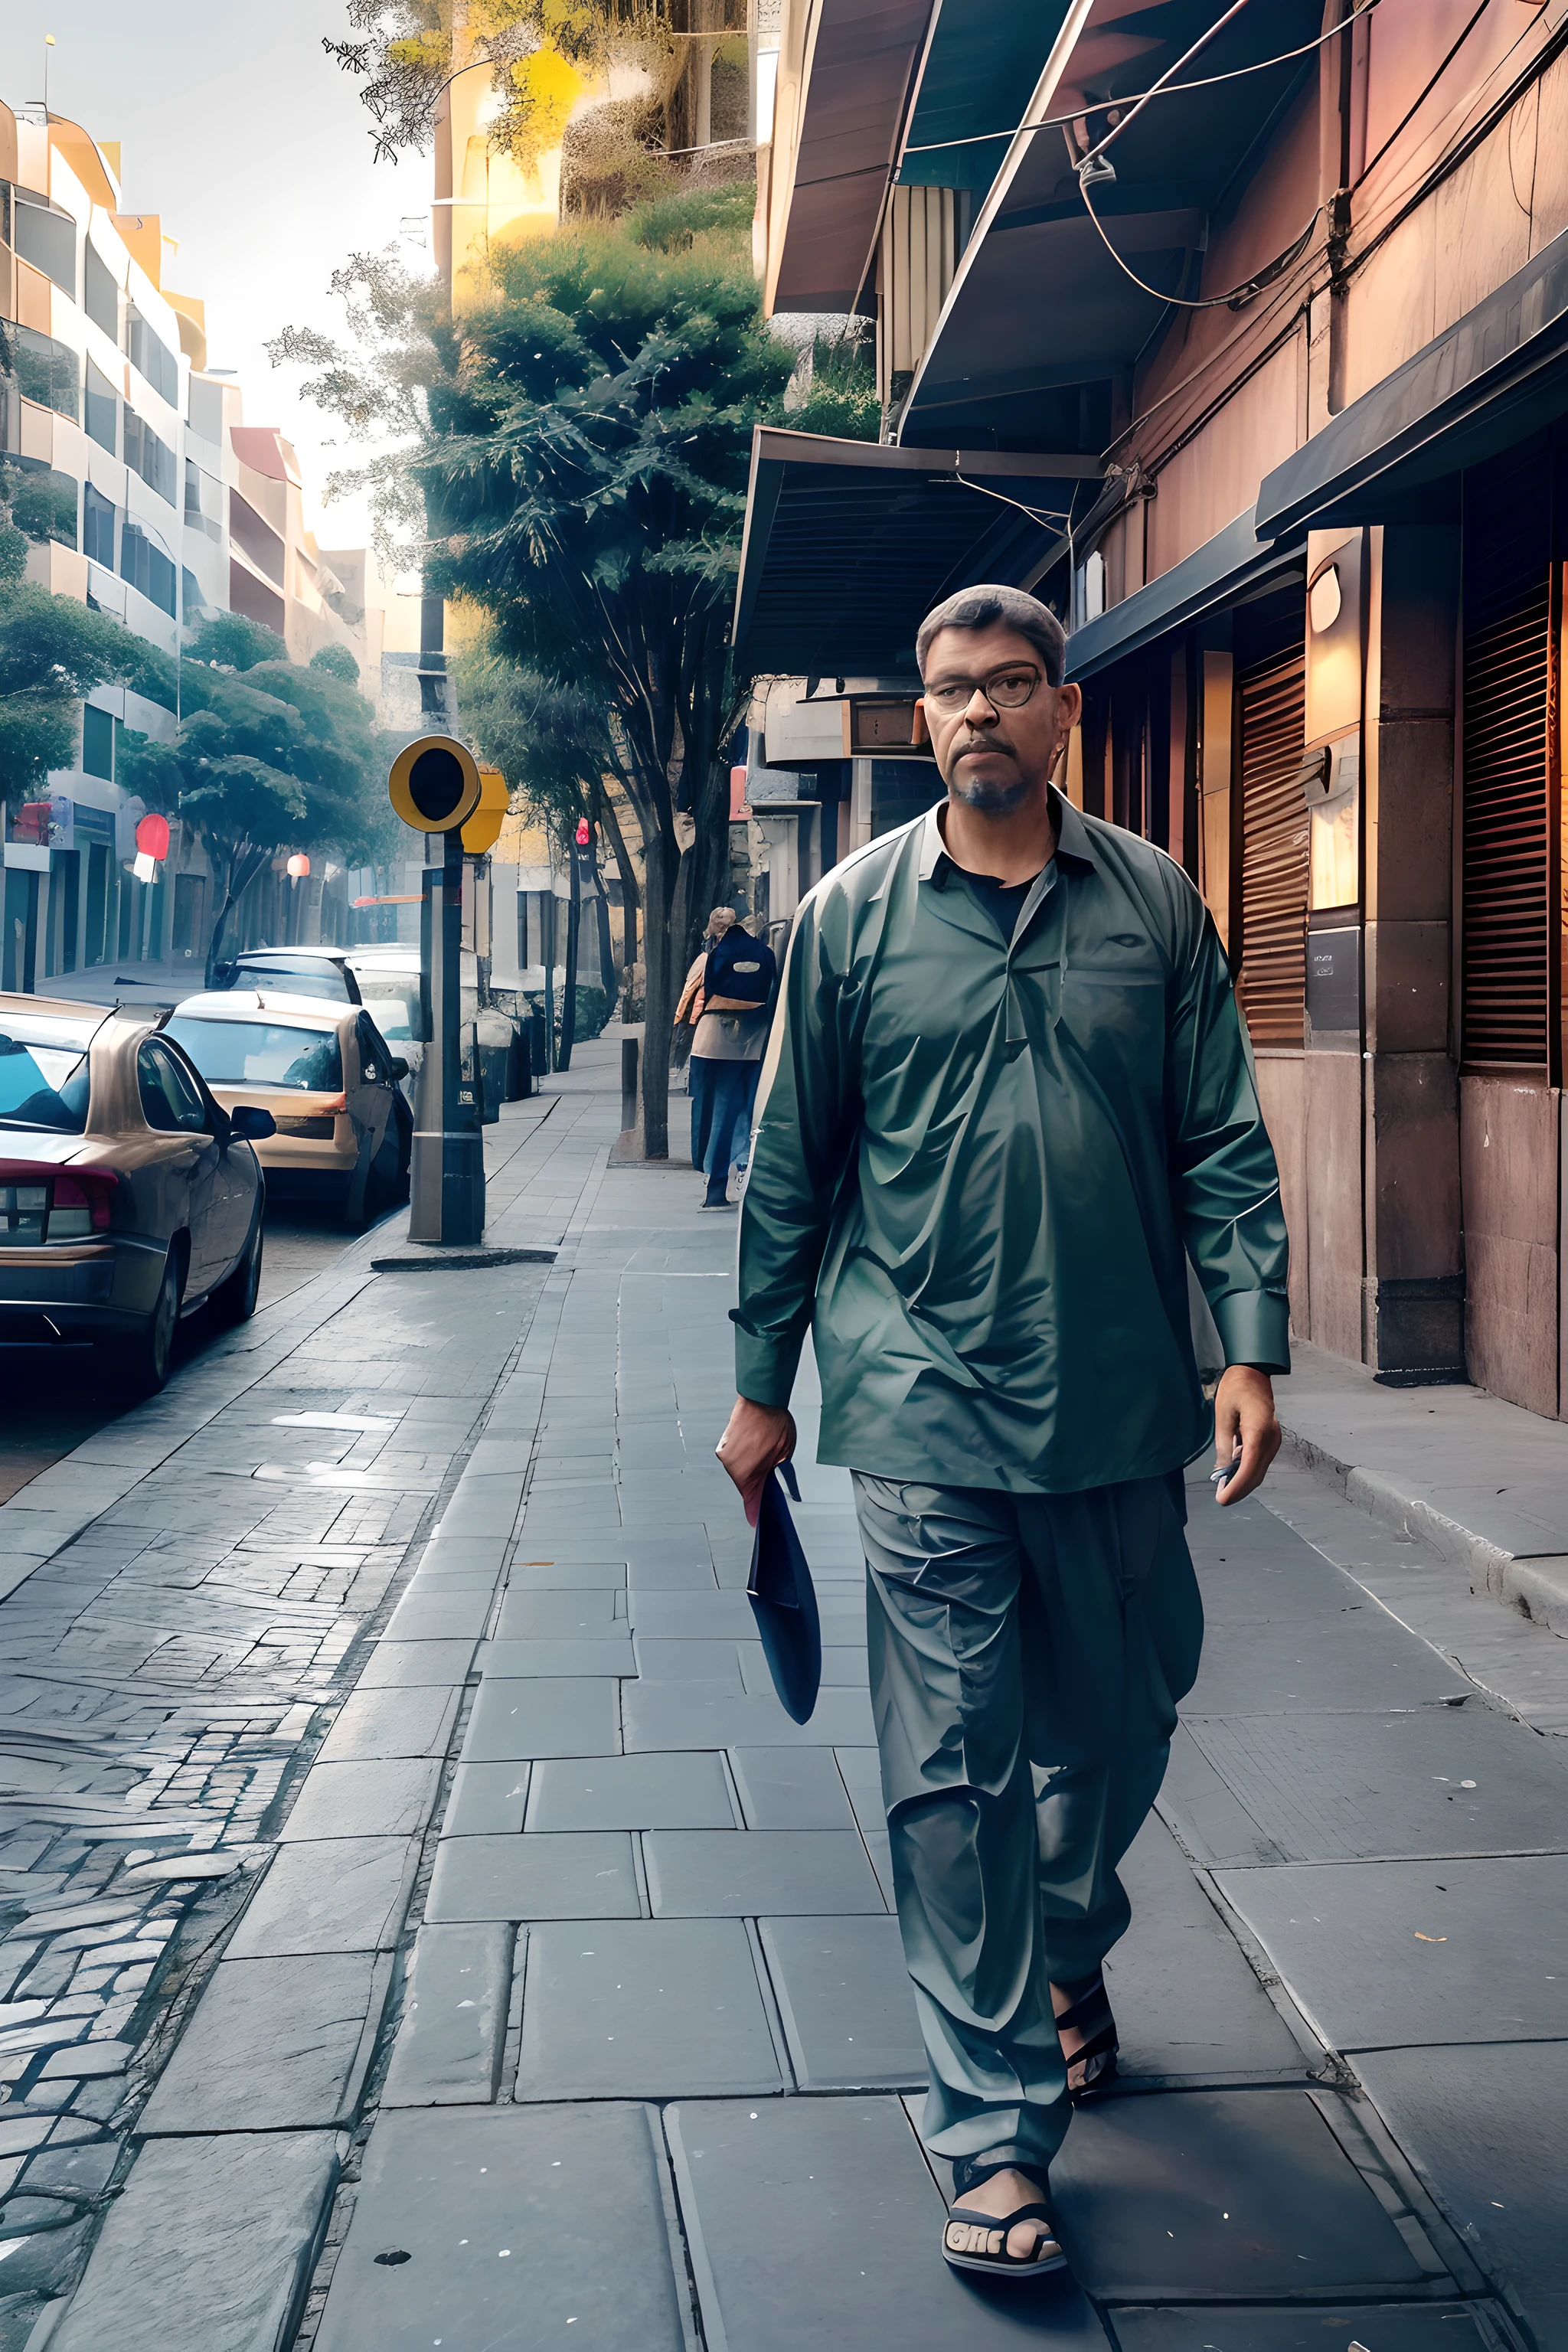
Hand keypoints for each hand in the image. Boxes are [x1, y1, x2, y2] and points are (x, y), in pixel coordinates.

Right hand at [717, 1396, 795, 1526]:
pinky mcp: (723, 1445)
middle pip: (744, 1485)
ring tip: (764, 1452)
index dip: (754, 1512)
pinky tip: (754, 1447)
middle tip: (770, 1471)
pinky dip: (743, 1457)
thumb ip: (773, 1475)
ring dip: (750, 1468)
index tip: (754, 1522)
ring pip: (739, 1471)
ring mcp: (725, 1454)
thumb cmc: (774, 1423)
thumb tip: (769, 1486)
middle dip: (757, 1482)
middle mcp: (731, 1466)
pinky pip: (734, 1459)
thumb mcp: (784, 1455)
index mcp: (747, 1472)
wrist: (761, 1399)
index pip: (750, 1500)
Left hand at [1213, 1364, 1280, 1505]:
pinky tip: (1234, 1471)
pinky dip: (1248, 1470)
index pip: (1249, 1468)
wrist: (1253, 1371)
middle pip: (1257, 1474)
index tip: (1223, 1499)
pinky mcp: (1272, 1439)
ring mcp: (1274, 1439)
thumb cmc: (1236, 1388)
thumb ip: (1224, 1445)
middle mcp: (1271, 1439)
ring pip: (1260, 1470)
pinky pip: (1261, 1461)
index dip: (1236, 1487)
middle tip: (1221, 1498)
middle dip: (1239, 1489)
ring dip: (1244, 1481)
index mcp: (1258, 1431)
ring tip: (1224, 1487)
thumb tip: (1222, 1470)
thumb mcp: (1222, 1415)